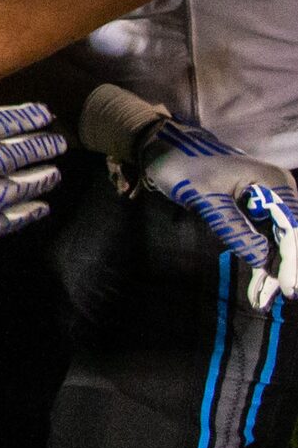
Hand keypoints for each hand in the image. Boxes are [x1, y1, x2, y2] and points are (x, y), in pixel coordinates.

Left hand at [134, 119, 297, 307]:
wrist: (162, 147)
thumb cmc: (182, 167)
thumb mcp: (206, 200)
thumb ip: (234, 229)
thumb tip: (263, 261)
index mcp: (274, 183)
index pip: (293, 229)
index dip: (291, 261)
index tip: (287, 289)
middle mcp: (279, 190)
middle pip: (290, 237)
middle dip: (282, 270)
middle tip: (268, 299)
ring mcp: (269, 200)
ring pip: (279, 240)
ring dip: (272, 269)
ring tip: (261, 298)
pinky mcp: (255, 208)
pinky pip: (265, 236)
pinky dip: (262, 258)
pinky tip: (259, 283)